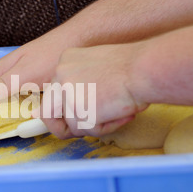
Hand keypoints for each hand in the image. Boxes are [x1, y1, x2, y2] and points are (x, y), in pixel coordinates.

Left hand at [35, 44, 149, 138]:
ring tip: (116, 111)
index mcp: (66, 60)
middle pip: (48, 111)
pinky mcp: (77, 110)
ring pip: (72, 125)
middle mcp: (60, 74)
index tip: (78, 112)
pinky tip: (120, 113)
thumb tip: (74, 109)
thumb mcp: (100, 68)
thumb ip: (83, 84)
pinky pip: (89, 130)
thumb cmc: (134, 68)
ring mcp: (66, 92)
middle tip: (90, 124)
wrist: (144, 69)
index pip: (54, 92)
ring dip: (95, 125)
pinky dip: (107, 127)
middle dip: (66, 124)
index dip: (66, 107)